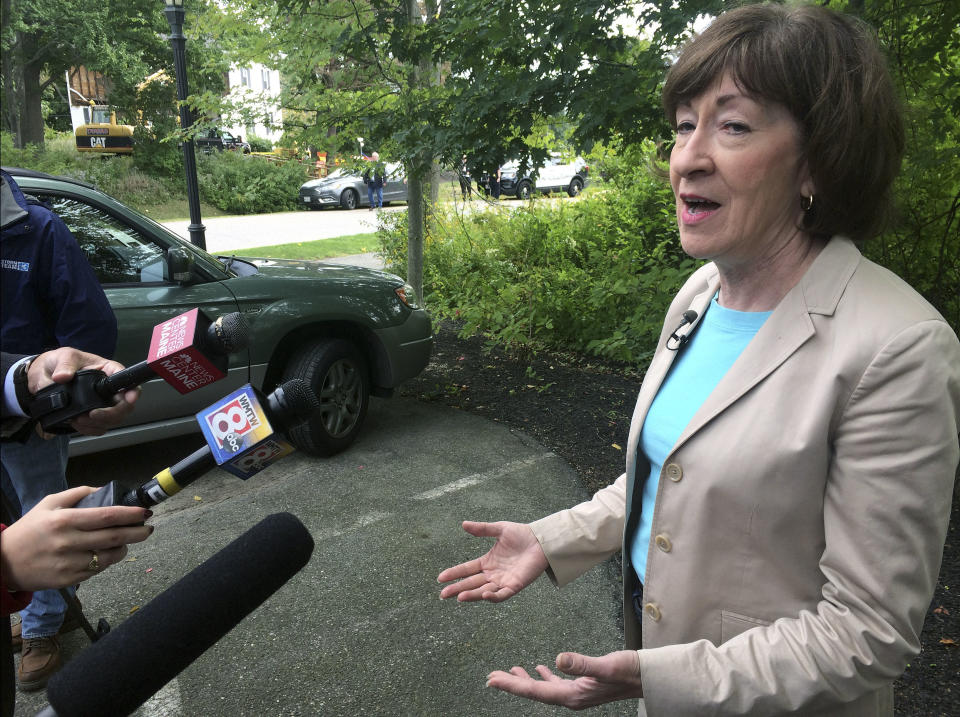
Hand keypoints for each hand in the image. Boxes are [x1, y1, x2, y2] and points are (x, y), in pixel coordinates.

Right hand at [0, 486, 153, 591]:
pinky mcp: (68, 580)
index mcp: (64, 520)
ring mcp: (68, 563)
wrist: (4, 562)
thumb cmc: (28, 529)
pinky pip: (97, 570)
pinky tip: (107, 553)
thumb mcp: (48, 504)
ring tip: (127, 540)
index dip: (130, 514)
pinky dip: (107, 561)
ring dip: (124, 548)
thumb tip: (104, 490)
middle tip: (148, 528)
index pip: (106, 516)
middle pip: (113, 537)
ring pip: (109, 557)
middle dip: (137, 532)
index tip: (145, 512)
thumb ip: (77, 494)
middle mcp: (68, 542)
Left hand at [27, 347, 138, 435]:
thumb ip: (64, 365)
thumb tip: (62, 377)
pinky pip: (99, 427)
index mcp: (108, 371)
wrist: (44, 376)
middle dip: (111, 414)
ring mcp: (102, 404)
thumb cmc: (59, 362)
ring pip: (113, 420)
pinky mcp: (93, 416)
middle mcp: (109, 389)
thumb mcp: (63, 357)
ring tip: (78, 420)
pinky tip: (77, 423)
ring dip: (98, 423)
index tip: (129, 399)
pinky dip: (90, 429)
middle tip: (93, 415)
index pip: (127, 381)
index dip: (132, 391)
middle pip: (125, 406)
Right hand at [437, 520, 547, 601]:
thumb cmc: (522, 534)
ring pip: (484, 591)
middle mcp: (493, 574)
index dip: (454, 573)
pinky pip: (502, 594)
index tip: (440, 578)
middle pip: (471, 583)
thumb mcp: (499, 529)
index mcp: (487, 562)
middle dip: (457, 588)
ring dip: (472, 594)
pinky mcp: (515, 585)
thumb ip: (482, 529)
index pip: (467, 570)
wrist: (542, 540)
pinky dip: (493, 596)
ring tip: (459, 596)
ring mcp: (503, 581)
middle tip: (443, 594)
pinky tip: (484, 594)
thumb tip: (463, 524)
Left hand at [486, 650, 643, 709]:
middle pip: (535, 692)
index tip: (492, 679)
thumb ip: (582, 664)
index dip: (512, 685)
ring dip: (525, 682)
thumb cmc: (629, 671)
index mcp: (573, 696)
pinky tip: (540, 669)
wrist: (647, 677)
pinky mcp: (583, 686)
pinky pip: (556, 684)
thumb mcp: (605, 666)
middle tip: (491, 677)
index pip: (536, 691)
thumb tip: (557, 659)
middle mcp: (572, 698)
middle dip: (513, 684)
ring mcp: (577, 693)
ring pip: (544, 689)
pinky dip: (544, 677)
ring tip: (509, 673)